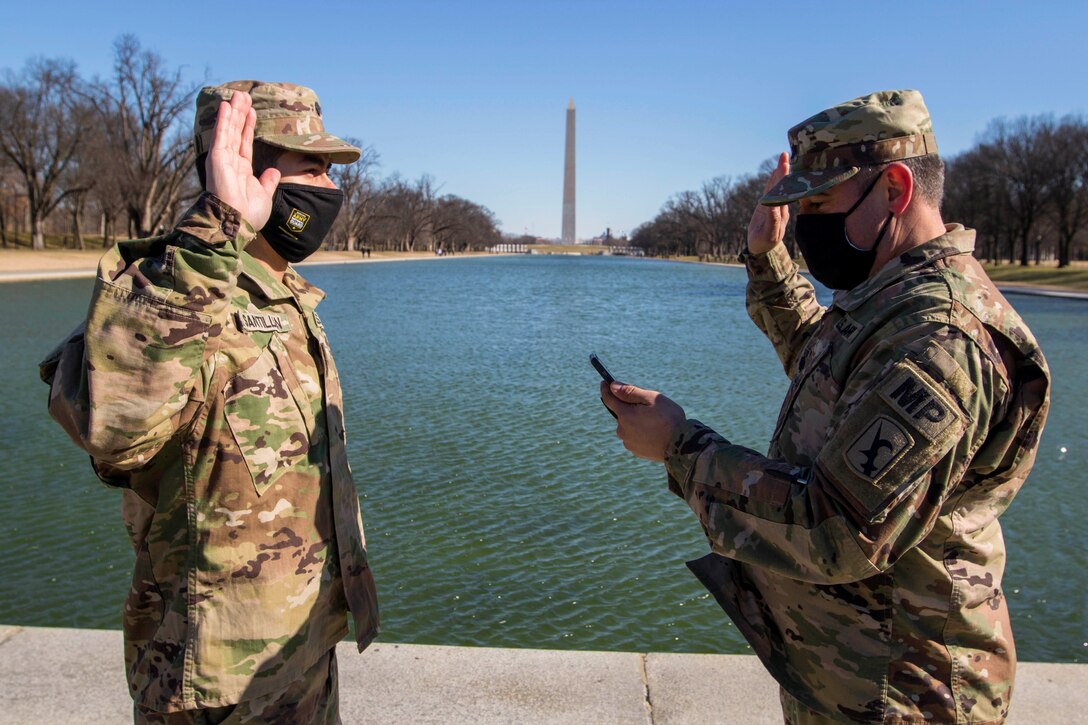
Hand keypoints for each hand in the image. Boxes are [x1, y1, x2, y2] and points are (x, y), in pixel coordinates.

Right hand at [205, 91, 280, 230]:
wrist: (238, 223)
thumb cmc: (249, 215)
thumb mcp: (264, 195)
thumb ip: (267, 182)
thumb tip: (273, 171)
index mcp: (241, 171)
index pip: (245, 143)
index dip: (248, 127)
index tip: (253, 112)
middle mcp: (231, 162)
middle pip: (237, 132)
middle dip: (241, 114)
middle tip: (244, 95)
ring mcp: (223, 159)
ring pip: (229, 130)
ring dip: (233, 112)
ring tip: (238, 94)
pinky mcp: (217, 158)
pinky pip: (221, 135)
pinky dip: (223, 120)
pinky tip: (226, 106)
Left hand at [601, 381, 685, 461]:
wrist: (682, 446)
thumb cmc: (669, 418)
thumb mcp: (652, 399)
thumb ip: (630, 392)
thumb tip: (612, 386)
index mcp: (625, 415)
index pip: (608, 399)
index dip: (606, 389)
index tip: (605, 382)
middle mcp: (622, 430)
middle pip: (621, 413)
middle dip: (630, 407)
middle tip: (648, 407)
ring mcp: (628, 442)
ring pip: (628, 426)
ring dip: (636, 421)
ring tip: (655, 422)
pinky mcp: (636, 451)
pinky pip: (634, 437)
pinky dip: (641, 432)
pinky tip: (655, 432)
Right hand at [746, 152, 790, 254]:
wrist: (761, 249)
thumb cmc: (765, 242)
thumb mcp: (769, 234)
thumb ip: (772, 220)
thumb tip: (773, 206)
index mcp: (782, 211)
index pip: (783, 191)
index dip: (783, 178)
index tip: (785, 165)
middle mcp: (780, 206)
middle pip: (782, 185)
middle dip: (783, 170)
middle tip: (784, 155)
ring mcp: (773, 206)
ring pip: (776, 186)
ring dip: (779, 172)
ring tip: (782, 158)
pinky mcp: (766, 207)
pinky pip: (769, 191)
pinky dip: (772, 181)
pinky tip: (775, 171)